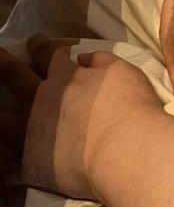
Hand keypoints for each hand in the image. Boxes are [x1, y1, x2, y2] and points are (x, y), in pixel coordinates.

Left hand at [0, 38, 160, 200]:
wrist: (122, 149)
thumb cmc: (129, 106)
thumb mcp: (123, 70)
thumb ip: (101, 61)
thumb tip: (83, 58)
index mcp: (65, 77)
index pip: (49, 55)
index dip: (42, 47)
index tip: (35, 42)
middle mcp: (41, 99)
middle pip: (15, 76)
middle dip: (4, 65)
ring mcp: (30, 131)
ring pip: (2, 120)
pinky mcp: (28, 164)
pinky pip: (7, 164)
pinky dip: (5, 162)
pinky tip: (3, 163)